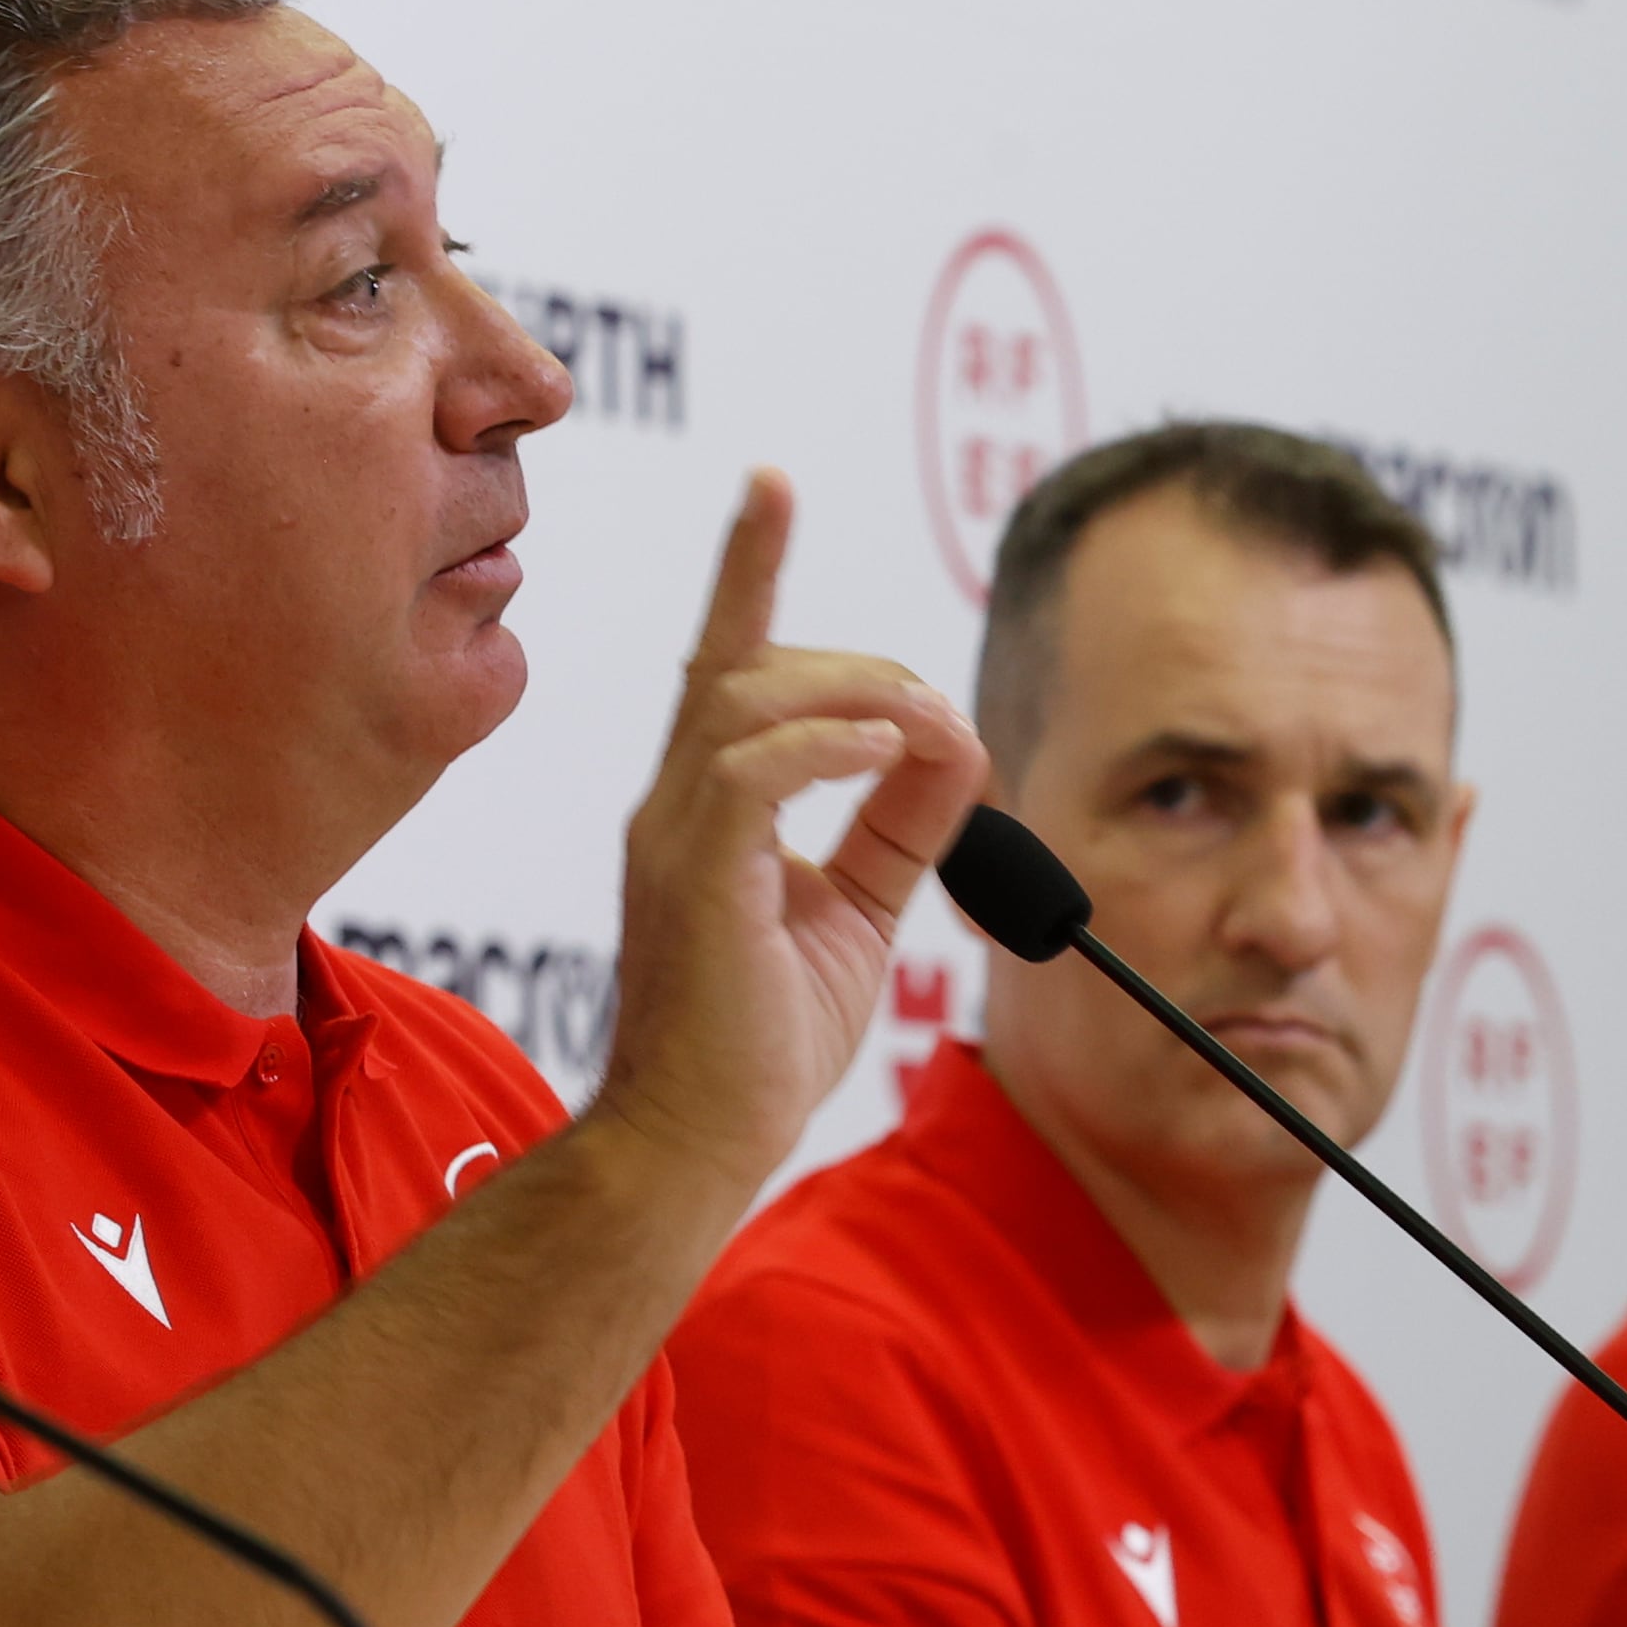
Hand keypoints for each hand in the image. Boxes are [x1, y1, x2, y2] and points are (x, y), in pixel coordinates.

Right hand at [590, 472, 987, 1195]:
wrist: (698, 1142)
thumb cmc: (761, 1039)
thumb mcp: (859, 910)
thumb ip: (900, 824)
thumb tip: (953, 743)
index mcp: (708, 807)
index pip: (727, 661)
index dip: (749, 567)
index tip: (772, 484)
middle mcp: (676, 805)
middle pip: (754, 667)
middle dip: (862, 668)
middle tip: (939, 725)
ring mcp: (673, 838)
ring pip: (749, 700)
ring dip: (857, 696)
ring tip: (924, 734)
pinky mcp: (692, 880)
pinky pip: (749, 770)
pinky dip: (823, 745)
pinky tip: (882, 753)